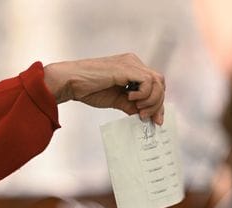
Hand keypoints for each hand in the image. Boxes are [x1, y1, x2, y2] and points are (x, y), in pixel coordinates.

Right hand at [43, 53, 164, 124]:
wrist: (71, 82)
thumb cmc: (87, 89)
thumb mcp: (115, 100)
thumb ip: (130, 105)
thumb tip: (144, 116)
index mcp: (131, 69)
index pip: (154, 84)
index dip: (157, 102)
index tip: (155, 119)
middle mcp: (133, 63)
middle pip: (160, 82)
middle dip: (158, 103)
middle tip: (148, 118)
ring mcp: (131, 64)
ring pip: (157, 82)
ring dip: (151, 100)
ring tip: (138, 109)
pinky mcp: (127, 68)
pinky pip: (147, 81)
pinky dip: (143, 94)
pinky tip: (130, 98)